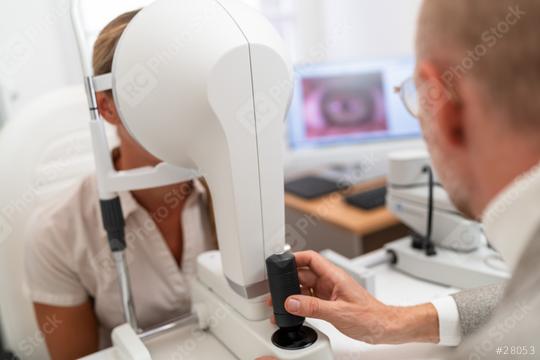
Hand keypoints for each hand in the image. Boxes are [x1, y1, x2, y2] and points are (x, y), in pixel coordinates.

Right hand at [273, 251, 439, 344]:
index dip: (294, 257)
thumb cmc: (371, 317)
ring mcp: (330, 291)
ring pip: (305, 286)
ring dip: (293, 292)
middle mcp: (331, 281)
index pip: (310, 258)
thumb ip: (313, 307)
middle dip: (289, 279)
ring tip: (281, 301)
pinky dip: (300, 303)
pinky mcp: (329, 302)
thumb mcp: (338, 313)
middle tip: (276, 289)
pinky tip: (295, 310)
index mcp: (334, 276)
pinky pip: (310, 298)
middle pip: (304, 273)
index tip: (280, 263)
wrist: (384, 328)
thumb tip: (292, 302)